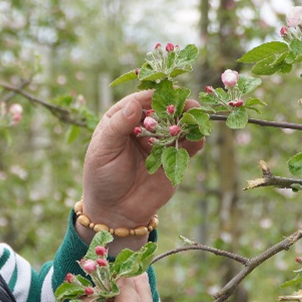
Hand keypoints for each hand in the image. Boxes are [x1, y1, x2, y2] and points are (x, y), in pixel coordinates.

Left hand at [79, 90, 202, 238]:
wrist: (115, 211)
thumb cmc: (102, 177)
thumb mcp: (104, 150)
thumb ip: (118, 126)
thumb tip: (135, 104)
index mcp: (121, 119)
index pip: (140, 101)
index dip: (154, 95)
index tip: (167, 91)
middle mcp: (142, 127)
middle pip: (163, 110)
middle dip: (176, 105)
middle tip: (188, 102)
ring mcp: (160, 142)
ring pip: (178, 126)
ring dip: (189, 120)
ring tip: (197, 116)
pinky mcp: (173, 159)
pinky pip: (187, 146)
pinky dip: (195, 140)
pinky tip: (199, 137)